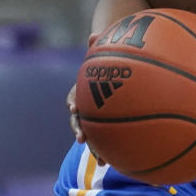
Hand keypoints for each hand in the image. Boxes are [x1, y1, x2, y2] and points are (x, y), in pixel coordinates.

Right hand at [67, 33, 106, 165]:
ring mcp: (97, 118)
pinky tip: (122, 162)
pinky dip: (113, 150)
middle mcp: (88, 106)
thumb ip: (100, 47)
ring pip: (94, 134)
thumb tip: (95, 33)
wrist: (116, 74)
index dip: (73, 101)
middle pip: (80, 121)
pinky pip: (109, 140)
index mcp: (85, 90)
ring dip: (96, 148)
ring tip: (102, 161)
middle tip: (82, 139)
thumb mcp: (106, 55)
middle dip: (80, 130)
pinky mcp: (109, 127)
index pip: (74, 96)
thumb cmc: (112, 63)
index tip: (73, 106)